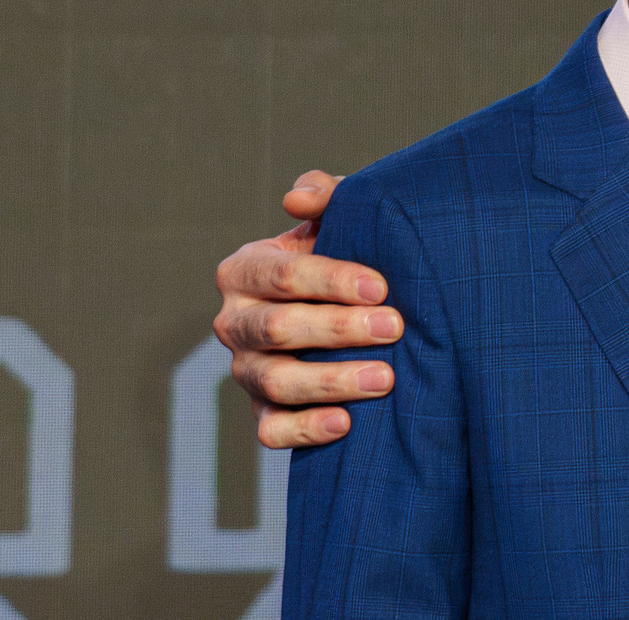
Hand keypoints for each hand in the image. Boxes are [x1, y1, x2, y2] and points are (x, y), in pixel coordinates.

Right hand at [212, 172, 399, 449]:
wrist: (345, 304)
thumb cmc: (344, 252)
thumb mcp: (336, 219)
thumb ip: (324, 197)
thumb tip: (297, 198)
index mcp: (244, 270)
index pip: (281, 276)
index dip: (331, 281)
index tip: (380, 286)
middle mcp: (234, 322)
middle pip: (279, 330)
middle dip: (340, 329)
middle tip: (395, 326)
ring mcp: (245, 370)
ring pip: (276, 382)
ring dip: (332, 381)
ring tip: (386, 378)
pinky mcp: (261, 411)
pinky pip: (271, 430)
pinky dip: (305, 430)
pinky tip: (345, 425)